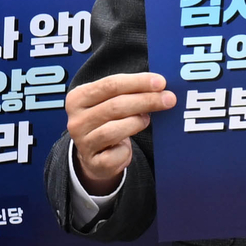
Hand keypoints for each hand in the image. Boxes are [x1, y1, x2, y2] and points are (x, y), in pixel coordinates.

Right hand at [64, 70, 172, 195]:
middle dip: (146, 101)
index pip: (110, 85)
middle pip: (115, 106)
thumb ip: (129, 91)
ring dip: (138, 122)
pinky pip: (118, 153)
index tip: (161, 82)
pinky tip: (129, 145)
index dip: (138, 82)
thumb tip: (160, 85)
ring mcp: (83, 143)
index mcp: (78, 98)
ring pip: (114, 130)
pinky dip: (128, 149)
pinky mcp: (94, 162)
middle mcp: (76, 120)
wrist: (94, 155)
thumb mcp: (110, 102)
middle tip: (169, 99)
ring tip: (147, 119)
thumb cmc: (107, 121)